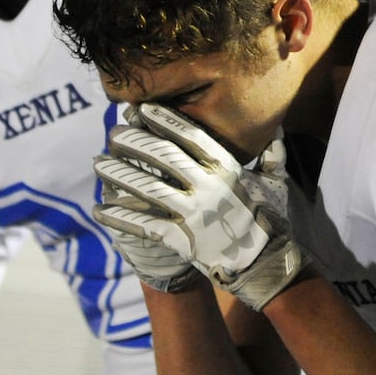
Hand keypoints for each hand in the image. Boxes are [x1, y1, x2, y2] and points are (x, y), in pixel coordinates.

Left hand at [92, 104, 308, 310]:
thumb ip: (273, 153)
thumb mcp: (277, 182)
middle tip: (112, 133)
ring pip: (147, 187)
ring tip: (98, 163)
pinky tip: (100, 210)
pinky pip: (143, 224)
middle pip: (163, 155)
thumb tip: (277, 127)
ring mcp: (193, 214)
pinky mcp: (180, 240)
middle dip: (134, 141)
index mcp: (228, 168)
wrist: (266, 265)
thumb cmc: (271, 220)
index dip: (164, 120)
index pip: (191, 136)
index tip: (141, 108)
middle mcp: (208, 187)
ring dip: (119, 174)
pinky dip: (119, 216)